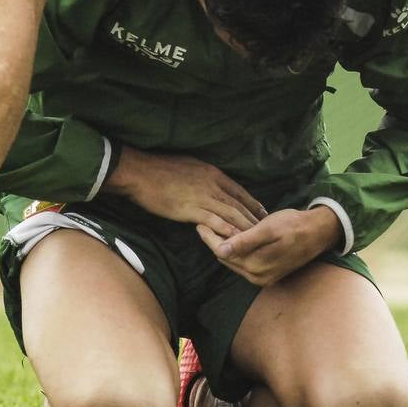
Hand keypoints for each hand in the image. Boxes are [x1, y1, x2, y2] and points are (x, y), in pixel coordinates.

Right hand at [103, 147, 267, 237]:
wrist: (140, 172)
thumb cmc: (159, 168)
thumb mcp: (188, 165)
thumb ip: (202, 176)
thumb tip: (209, 181)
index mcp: (212, 173)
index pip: (239, 190)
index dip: (252, 203)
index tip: (263, 213)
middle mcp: (212, 185)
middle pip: (239, 204)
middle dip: (254, 219)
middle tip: (267, 231)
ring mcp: (202, 197)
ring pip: (231, 214)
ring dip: (245, 228)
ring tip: (257, 239)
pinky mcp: (191, 210)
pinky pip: (214, 223)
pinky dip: (227, 232)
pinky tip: (236, 241)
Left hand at [197, 207, 340, 286]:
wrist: (318, 233)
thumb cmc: (294, 225)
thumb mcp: (268, 229)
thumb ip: (245, 241)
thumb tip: (220, 250)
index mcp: (255, 266)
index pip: (223, 252)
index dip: (210, 237)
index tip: (199, 222)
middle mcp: (257, 277)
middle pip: (227, 258)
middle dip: (214, 242)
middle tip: (203, 223)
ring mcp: (262, 278)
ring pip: (235, 261)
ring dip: (225, 247)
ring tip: (214, 229)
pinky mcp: (268, 275)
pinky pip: (245, 263)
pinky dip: (237, 251)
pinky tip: (233, 238)